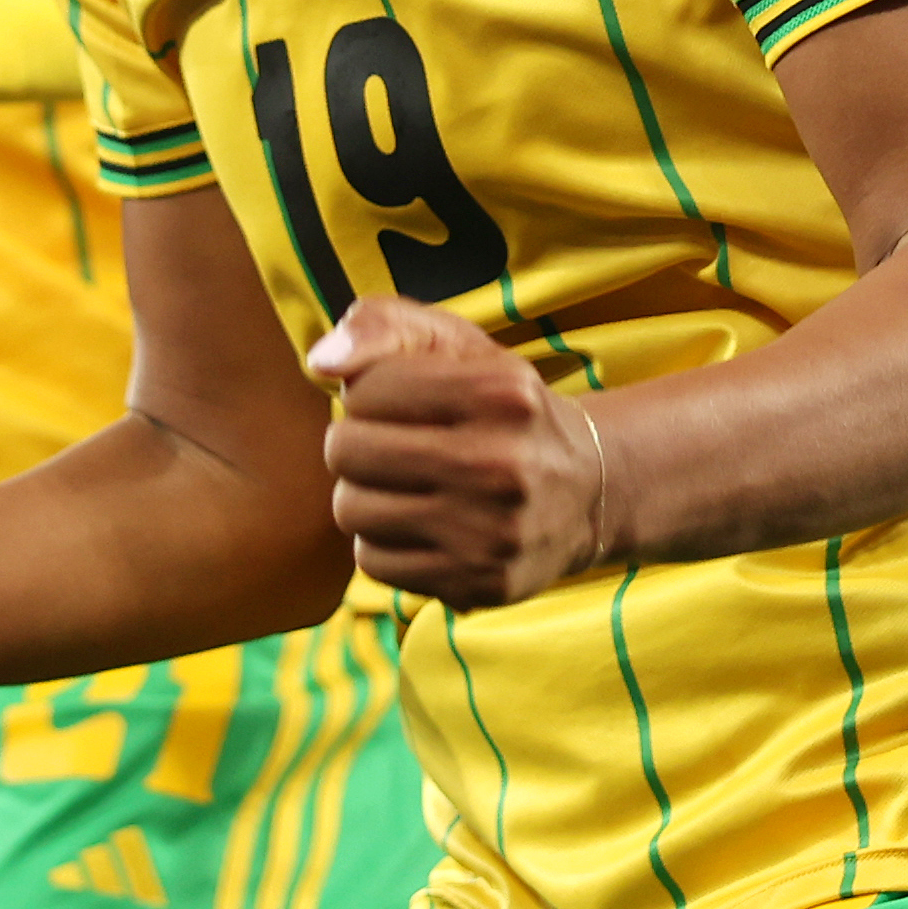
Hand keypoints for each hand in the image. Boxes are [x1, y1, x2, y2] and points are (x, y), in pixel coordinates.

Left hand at [308, 295, 618, 610]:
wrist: (587, 489)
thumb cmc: (500, 406)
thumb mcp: (458, 343)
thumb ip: (381, 325)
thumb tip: (320, 363)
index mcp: (499, 392)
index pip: (363, 390)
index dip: (367, 394)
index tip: (401, 403)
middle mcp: (502, 464)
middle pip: (345, 450)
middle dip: (355, 443)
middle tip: (389, 446)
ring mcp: (493, 532)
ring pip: (351, 510)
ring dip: (363, 494)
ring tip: (403, 485)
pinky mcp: (481, 583)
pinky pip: (374, 563)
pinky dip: (382, 541)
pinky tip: (419, 524)